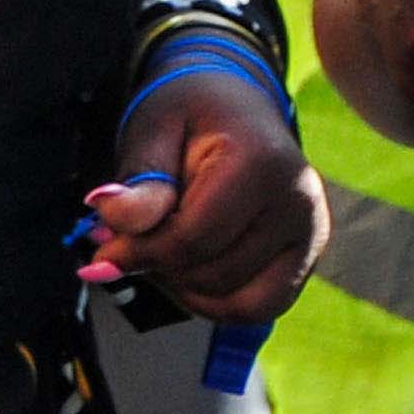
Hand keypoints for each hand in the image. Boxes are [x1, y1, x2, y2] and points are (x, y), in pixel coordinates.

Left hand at [78, 65, 323, 324]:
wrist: (235, 105)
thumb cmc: (188, 113)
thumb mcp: (152, 130)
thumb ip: (140, 180)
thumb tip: (114, 220)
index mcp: (263, 164)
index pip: (194, 239)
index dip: (140, 251)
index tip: (102, 246)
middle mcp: (301, 205)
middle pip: (215, 274)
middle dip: (159, 267)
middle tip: (124, 242)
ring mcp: (312, 236)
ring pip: (239, 302)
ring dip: (185, 288)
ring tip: (155, 251)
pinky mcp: (308, 258)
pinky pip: (262, 307)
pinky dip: (216, 303)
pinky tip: (184, 272)